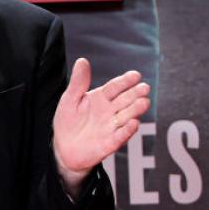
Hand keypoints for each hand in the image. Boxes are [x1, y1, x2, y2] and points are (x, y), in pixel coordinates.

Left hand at [52, 58, 150, 195]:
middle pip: (125, 100)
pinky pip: (120, 136)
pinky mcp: (110, 143)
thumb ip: (78, 82)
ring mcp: (111, 127)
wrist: (64, 148)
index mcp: (101, 98)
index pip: (115, 87)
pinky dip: (126, 131)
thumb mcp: (69, 100)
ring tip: (143, 102)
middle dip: (135, 94)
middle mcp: (110, 111)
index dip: (125, 81)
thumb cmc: (68, 122)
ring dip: (135, 110)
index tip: (135, 75)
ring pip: (126, 117)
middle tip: (144, 88)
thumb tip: (82, 61)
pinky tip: (133, 123)